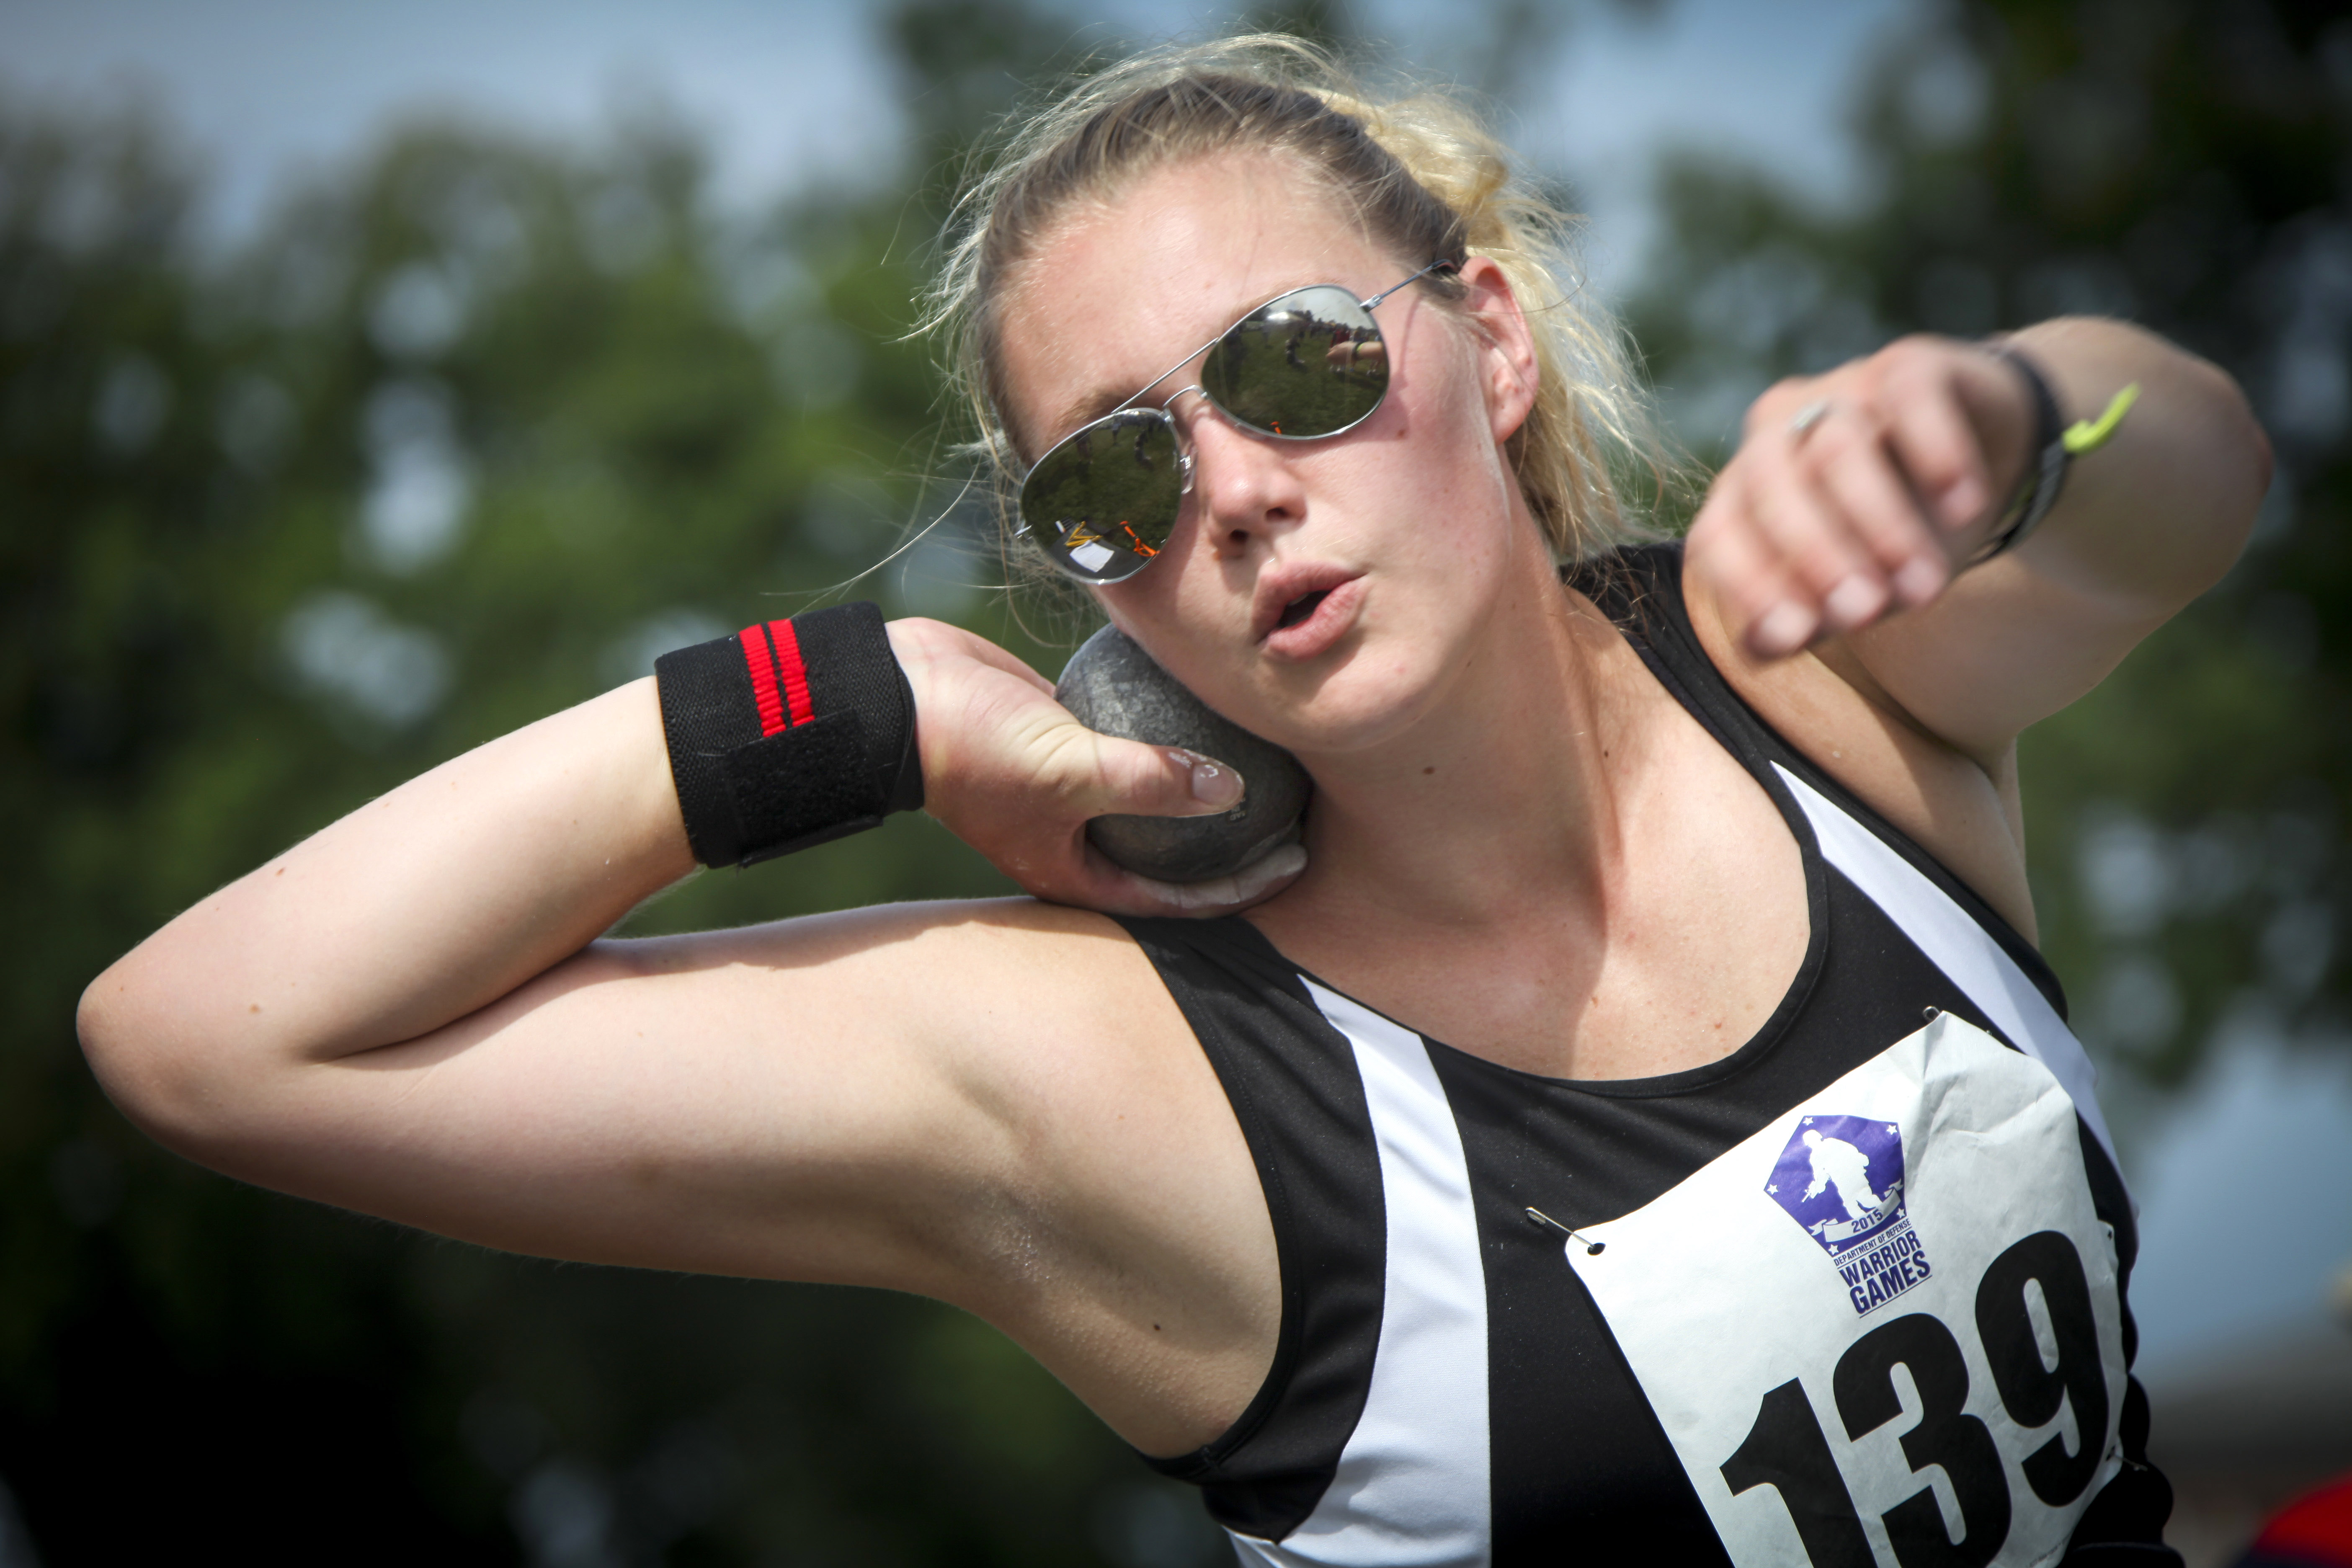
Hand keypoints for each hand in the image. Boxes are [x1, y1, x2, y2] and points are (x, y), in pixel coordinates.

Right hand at [886, 617, 1306, 916]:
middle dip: (1234, 842)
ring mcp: (1071, 790)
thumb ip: (1150, 781)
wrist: (897, 693)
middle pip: (1174, 855)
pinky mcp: (1066, 738)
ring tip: (1268, 761)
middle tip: (1299, 813)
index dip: (1241, 888)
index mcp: (1075, 875)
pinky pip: (1132, 742)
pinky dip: (1168, 732)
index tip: (1297, 858)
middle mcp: (1077, 841)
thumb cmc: (974, 748)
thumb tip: (1229, 790)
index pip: (1176, 899)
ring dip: (1205, 784)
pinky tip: (1212, 705)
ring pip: (1156, 797)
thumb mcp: (1069, 771)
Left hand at [1686, 335, 2033, 658]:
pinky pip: (1909, 399)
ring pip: (1837, 447)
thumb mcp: (1860, 583)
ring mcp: (1838, 388)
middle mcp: (1777, 430)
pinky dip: (1937, 456)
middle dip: (1819, 558)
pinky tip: (1963, 509)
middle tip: (1870, 611)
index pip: (1717, 534)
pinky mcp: (1907, 362)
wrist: (1991, 453)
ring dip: (1883, 524)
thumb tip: (1762, 650)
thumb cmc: (1906, 527)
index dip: (1749, 585)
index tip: (1797, 635)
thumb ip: (1811, 616)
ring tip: (1926, 585)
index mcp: (1746, 488)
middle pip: (1770, 488)